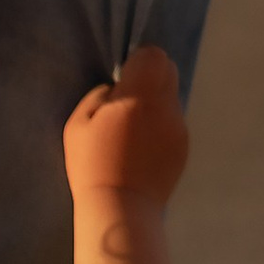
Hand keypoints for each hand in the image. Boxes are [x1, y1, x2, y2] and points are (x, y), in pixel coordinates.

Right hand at [64, 48, 188, 205]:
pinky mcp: (185, 145)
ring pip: (172, 98)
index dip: (139, 61)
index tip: (125, 77)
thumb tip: (116, 87)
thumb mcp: (78, 125)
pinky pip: (174, 122)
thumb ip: (99, 96)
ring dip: (157, 103)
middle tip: (129, 100)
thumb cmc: (92, 165)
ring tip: (134, 129)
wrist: (121, 206)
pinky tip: (144, 147)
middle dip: (151, 77)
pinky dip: (162, 125)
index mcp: (139, 96)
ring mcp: (179, 126)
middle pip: (168, 71)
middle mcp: (166, 105)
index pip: (154, 56)